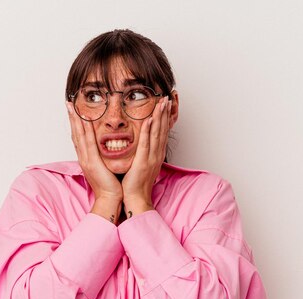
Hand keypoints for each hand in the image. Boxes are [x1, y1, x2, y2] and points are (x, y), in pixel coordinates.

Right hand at [66, 102, 122, 221]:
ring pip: (79, 135)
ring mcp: (86, 159)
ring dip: (76, 120)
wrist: (109, 199)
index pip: (79, 137)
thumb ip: (102, 158)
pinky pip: (88, 142)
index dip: (75, 124)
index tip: (74, 111)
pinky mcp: (92, 162)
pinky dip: (86, 130)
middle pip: (75, 133)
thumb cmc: (110, 185)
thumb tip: (104, 150)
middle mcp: (83, 157)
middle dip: (72, 118)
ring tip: (72, 107)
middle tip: (68, 103)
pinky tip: (85, 119)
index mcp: (87, 159)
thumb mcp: (105, 168)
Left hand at [121, 97, 171, 216]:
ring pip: (156, 133)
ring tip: (161, 103)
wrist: (136, 198)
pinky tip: (149, 119)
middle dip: (164, 112)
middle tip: (166, 98)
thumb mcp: (142, 164)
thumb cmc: (136, 183)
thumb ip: (144, 153)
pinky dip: (148, 130)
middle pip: (162, 129)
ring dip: (159, 117)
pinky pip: (146, 143)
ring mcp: (151, 157)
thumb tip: (143, 144)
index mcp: (156, 154)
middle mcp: (156, 154)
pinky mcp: (143, 161)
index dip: (164, 117)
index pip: (162, 132)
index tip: (165, 104)